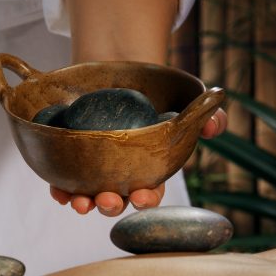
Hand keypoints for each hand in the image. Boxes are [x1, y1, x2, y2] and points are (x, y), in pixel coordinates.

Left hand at [49, 108, 227, 216]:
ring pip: (90, 195)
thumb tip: (215, 125)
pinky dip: (60, 191)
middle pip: (119, 199)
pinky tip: (59, 192)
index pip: (151, 192)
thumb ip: (204, 116)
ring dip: (85, 204)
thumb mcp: (185, 101)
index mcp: (150, 170)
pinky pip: (64, 181)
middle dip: (113, 205)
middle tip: (109, 200)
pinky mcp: (71, 159)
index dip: (148, 199)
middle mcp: (122, 176)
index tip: (144, 197)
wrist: (121, 70)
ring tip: (82, 203)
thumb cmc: (158, 94)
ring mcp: (95, 170)